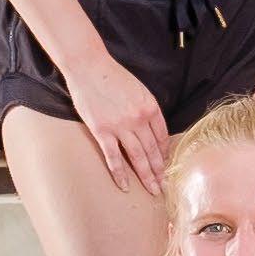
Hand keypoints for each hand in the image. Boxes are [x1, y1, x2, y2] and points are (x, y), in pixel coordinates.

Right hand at [65, 50, 169, 195]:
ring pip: (138, 157)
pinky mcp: (102, 131)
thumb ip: (146, 110)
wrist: (88, 66)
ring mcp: (121, 126)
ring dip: (147, 176)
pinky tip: (126, 186)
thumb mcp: (138, 90)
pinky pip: (114, 157)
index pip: (163, 137)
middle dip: (160, 171)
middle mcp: (139, 119)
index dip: (165, 153)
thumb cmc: (112, 76)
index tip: (166, 164)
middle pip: (153, 150)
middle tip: (164, 186)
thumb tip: (150, 129)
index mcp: (151, 108)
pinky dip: (120, 174)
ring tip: (153, 190)